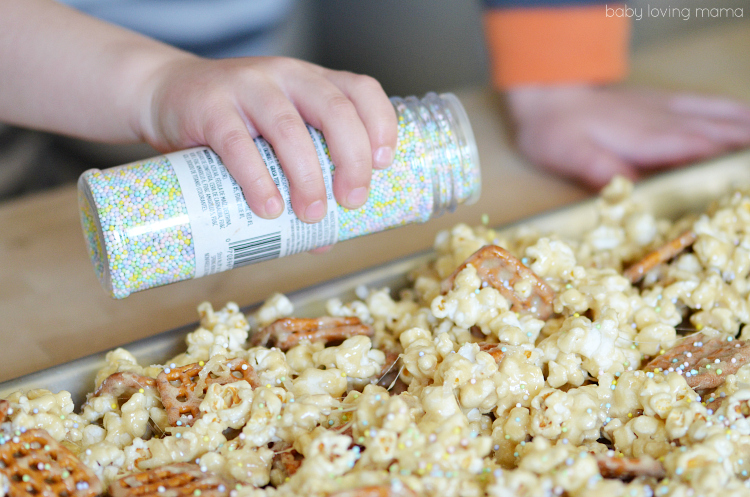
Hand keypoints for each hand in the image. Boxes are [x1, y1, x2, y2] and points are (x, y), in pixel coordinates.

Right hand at [139, 56, 397, 221]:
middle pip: (335, 111)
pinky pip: (237, 144)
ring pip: (288, 128)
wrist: (166, 93)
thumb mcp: (275, 137)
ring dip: (307, 177)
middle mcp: (287, 76)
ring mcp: (248, 87)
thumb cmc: (235, 123)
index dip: (381, 125)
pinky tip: (268, 208)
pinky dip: (257, 180)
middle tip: (351, 201)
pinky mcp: (210, 107)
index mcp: (313, 81)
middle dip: (351, 160)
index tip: (383, 167)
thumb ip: (301, 178)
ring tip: (311, 214)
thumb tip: (324, 240)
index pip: (361, 91)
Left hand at [506, 85, 749, 188]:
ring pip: (719, 116)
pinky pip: (708, 104)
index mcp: (646, 137)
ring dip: (745, 130)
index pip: (698, 149)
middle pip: (719, 133)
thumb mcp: (569, 155)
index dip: (726, 163)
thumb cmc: (554, 131)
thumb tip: (632, 191)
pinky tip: (747, 117)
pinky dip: (734, 111)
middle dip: (745, 149)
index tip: (744, 179)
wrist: (547, 94)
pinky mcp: (663, 103)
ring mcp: (666, 108)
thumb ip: (602, 170)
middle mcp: (664, 120)